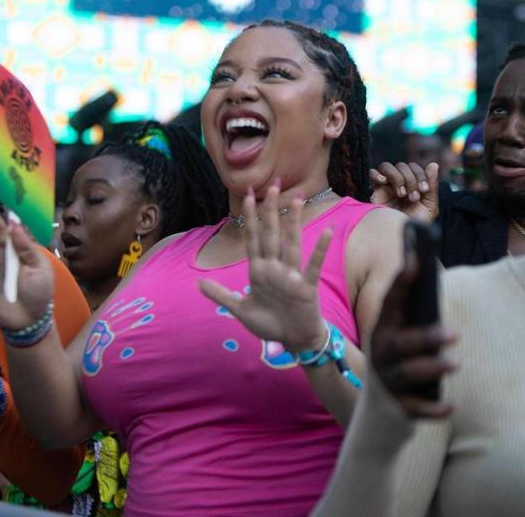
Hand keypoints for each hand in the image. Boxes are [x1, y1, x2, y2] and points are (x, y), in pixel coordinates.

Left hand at [199, 183, 328, 352]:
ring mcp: (291, 276)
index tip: (247, 196)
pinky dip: (319, 250)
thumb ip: (221, 295)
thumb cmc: (269, 324)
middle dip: (270, 210)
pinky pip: (312, 265)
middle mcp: (275, 268)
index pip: (252, 238)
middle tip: (272, 185)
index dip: (250, 218)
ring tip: (296, 200)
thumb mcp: (240, 310)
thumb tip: (198, 283)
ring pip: (291, 244)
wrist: (293, 340)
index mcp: (258, 271)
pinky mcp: (306, 288)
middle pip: (271, 234)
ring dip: (293, 223)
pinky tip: (326, 232)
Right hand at [370, 162, 439, 222]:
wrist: (402, 240)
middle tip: (413, 198)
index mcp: (412, 185)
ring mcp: (385, 187)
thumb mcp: (429, 206)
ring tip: (401, 194)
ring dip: (398, 178)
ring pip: (388, 166)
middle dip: (411, 179)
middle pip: (402, 166)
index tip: (424, 191)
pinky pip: (372, 174)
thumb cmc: (415, 225)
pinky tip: (384, 182)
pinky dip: (377, 174)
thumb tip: (434, 164)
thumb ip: (432, 185)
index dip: (420, 175)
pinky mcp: (374, 193)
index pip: (414, 168)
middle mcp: (398, 184)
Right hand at [370, 234, 456, 418]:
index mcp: (383, 329)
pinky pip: (415, 408)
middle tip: (454, 333)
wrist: (383, 404)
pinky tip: (450, 407)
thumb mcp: (405, 331)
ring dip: (432, 368)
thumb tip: (434, 268)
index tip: (416, 262)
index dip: (401, 282)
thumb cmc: (405, 356)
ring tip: (456, 364)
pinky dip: (432, 409)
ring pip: (408, 373)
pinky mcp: (398, 406)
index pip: (390, 302)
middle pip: (400, 344)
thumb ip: (418, 306)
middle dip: (425, 337)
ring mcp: (387, 380)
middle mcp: (381, 353)